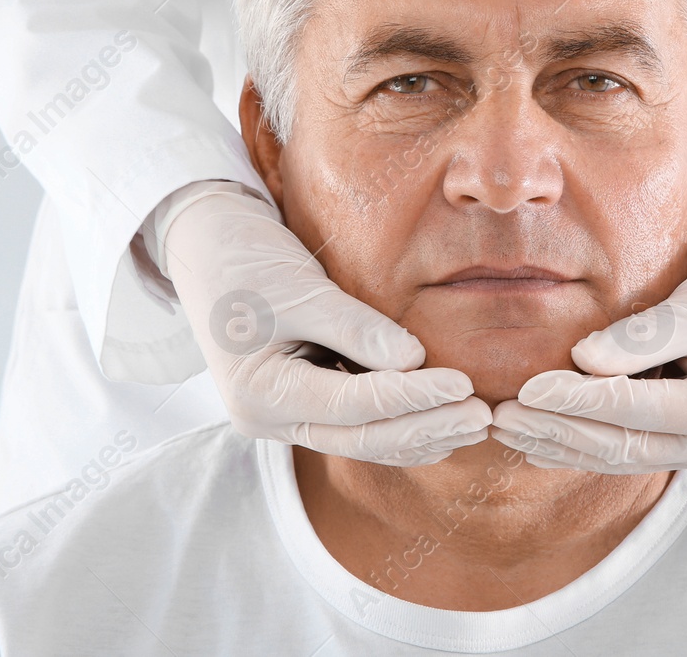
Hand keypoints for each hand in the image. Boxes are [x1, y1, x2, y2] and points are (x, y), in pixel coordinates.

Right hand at [161, 182, 490, 465]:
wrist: (205, 244)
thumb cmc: (244, 258)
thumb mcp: (299, 288)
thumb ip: (356, 327)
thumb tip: (414, 361)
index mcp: (257, 393)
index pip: (351, 406)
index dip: (411, 397)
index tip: (463, 384)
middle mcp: (267, 418)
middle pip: (359, 438)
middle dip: (424, 427)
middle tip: (481, 416)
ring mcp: (283, 416)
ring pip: (361, 441)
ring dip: (420, 434)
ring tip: (474, 422)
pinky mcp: (302, 402)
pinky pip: (356, 425)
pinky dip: (399, 423)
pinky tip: (442, 419)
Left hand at [490, 224, 686, 472]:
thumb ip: (644, 337)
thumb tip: (581, 361)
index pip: (637, 411)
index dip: (578, 401)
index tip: (527, 387)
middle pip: (623, 445)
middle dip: (557, 431)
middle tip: (501, 415)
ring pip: (619, 455)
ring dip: (559, 443)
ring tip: (505, 427)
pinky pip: (627, 448)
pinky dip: (581, 443)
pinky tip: (537, 443)